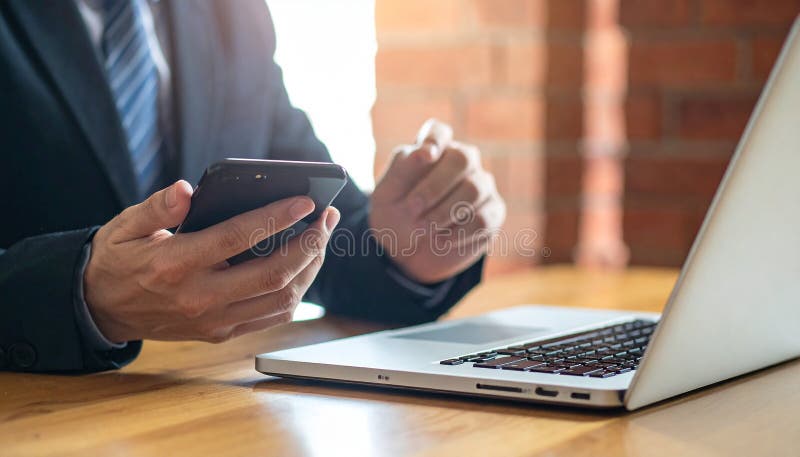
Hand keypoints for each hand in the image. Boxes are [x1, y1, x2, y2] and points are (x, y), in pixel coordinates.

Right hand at [84, 180, 339, 342]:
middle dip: (309, 244)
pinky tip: (304, 267)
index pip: (237, 237)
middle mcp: (199, 297)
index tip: (306, 202)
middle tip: (327, 218)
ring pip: (280, 299)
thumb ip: (157, 207)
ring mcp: (213, 320)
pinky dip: (296, 292)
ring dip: (310, 269)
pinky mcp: (220, 332)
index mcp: (175, 264)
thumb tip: (186, 189)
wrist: (100, 309)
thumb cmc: (117, 260)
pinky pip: (271, 317)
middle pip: (272, 273)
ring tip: (322, 239)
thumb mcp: (124, 227)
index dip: (276, 218)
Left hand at [370, 119, 505, 283]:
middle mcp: (461, 163)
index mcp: (432, 150)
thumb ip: (403, 170)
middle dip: (435, 185)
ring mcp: (481, 186)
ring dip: (444, 211)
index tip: (426, 156)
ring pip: (475, 189)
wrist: (406, 254)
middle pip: (463, 158)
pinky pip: (482, 218)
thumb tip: (427, 153)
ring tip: (423, 227)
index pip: (439, 132)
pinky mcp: (492, 213)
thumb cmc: (395, 216)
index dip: (435, 139)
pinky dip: (458, 232)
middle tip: (412, 207)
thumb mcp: (386, 195)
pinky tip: (440, 240)